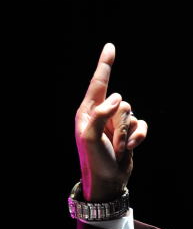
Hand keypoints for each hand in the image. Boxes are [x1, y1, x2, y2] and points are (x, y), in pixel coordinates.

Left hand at [75, 42, 147, 200]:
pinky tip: (130, 148)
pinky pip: (141, 123)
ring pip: (132, 113)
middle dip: (120, 125)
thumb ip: (100, 114)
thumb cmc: (94, 161)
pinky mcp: (128, 131)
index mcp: (87, 112)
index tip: (110, 47)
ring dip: (127, 134)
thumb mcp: (90, 139)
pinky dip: (138, 136)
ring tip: (118, 149)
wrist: (107, 182)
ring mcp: (115, 122)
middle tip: (112, 144)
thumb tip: (117, 97)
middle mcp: (101, 114)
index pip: (98, 83)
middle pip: (122, 102)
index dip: (105, 64)